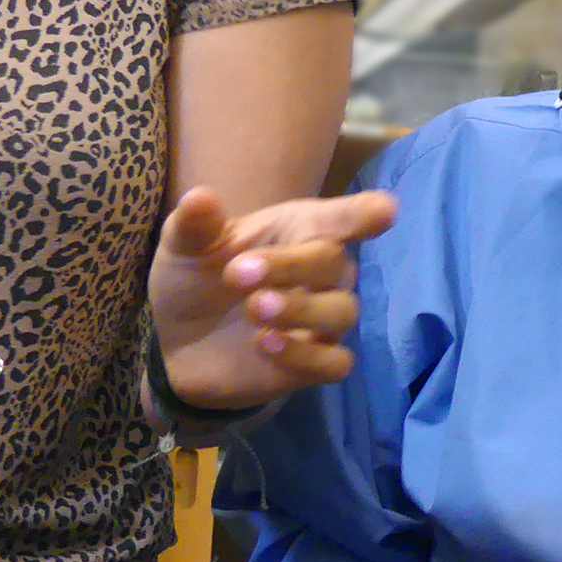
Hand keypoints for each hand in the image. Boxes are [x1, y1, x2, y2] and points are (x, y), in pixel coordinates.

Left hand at [146, 187, 398, 411]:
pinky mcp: (313, 364)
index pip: (341, 219)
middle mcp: (319, 273)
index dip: (363, 214)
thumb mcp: (183, 247)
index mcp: (296, 232)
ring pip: (342, 312)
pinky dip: (306, 356)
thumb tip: (200, 197)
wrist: (177, 344)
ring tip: (254, 310)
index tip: (384, 211)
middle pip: (336, 263)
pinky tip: (266, 346)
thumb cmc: (195, 280)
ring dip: (301, 309)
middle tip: (238, 274)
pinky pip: (334, 363)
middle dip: (293, 266)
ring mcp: (320, 320)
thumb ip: (195, 224)